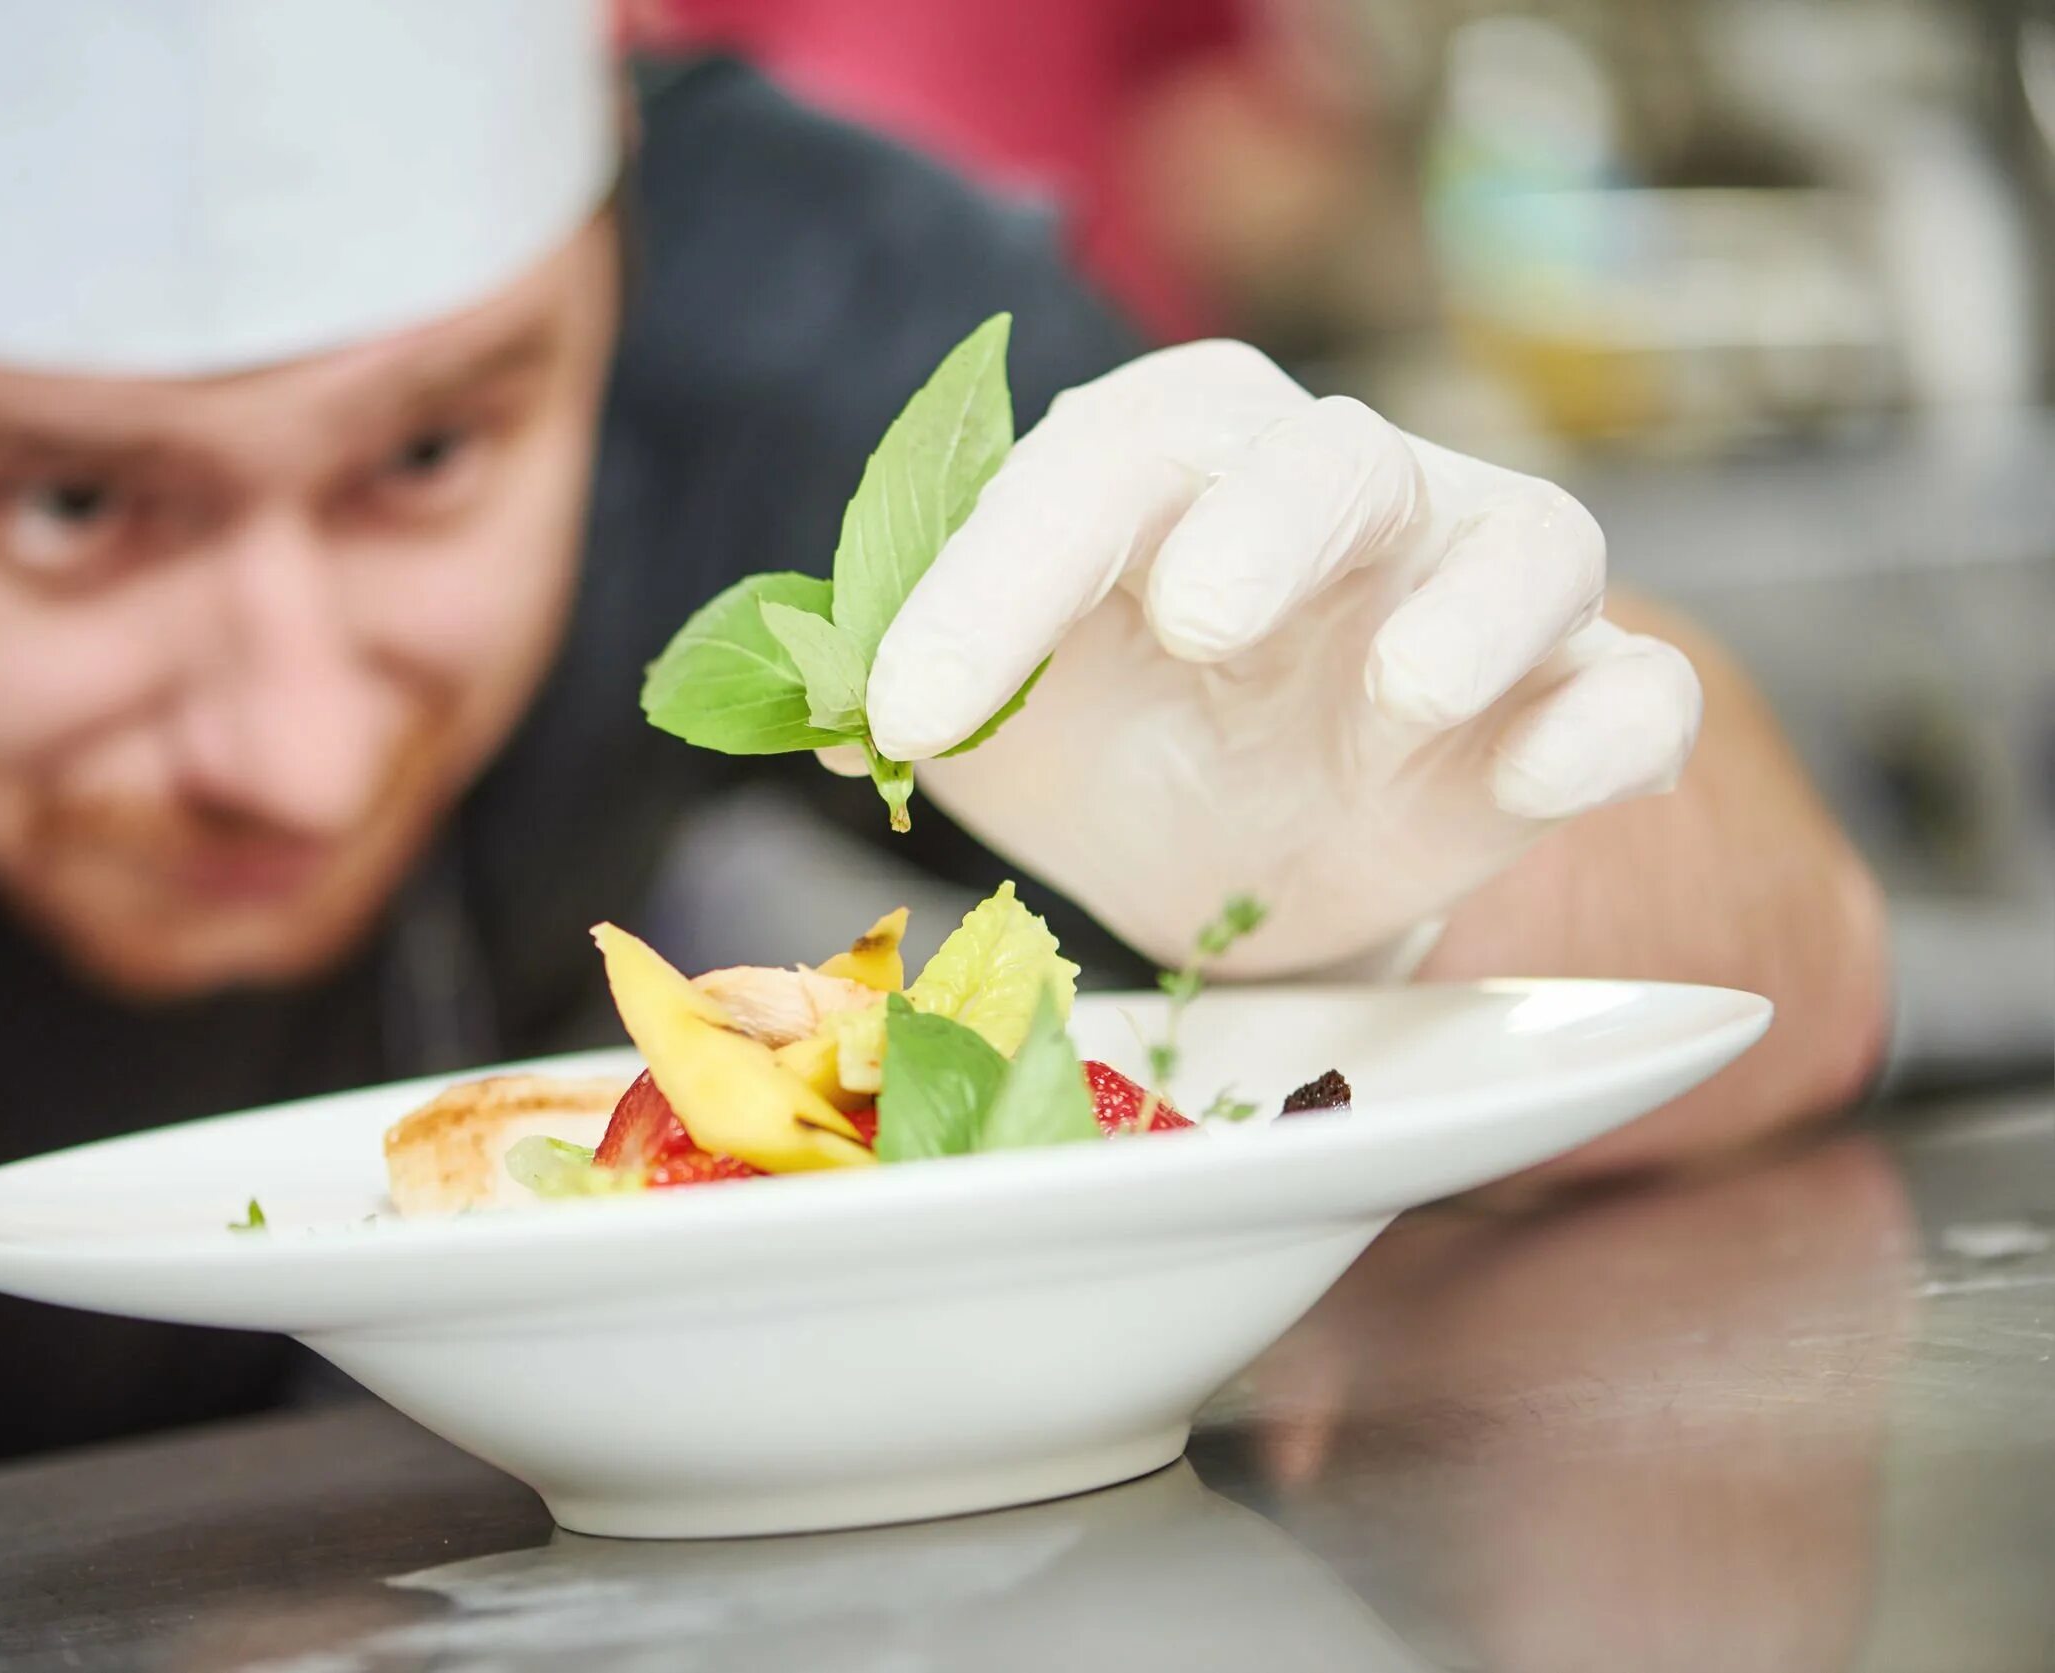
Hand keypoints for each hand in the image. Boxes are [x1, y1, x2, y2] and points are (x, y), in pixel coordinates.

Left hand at [847, 341, 1701, 975]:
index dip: (997, 579)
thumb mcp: (985, 726)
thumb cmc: (1109, 749)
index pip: (1094, 472)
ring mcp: (1470, 594)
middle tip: (1201, 618)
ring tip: (1404, 691)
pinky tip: (1554, 772)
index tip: (911, 715)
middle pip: (1330, 459)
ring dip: (1475, 611)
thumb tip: (794, 703)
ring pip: (1529, 540)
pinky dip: (1611, 723)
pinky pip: (1635, 687)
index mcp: (1167, 472)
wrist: (1247, 867)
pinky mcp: (1566, 705)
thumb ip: (893, 691)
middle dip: (1270, 524)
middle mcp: (1333, 500)